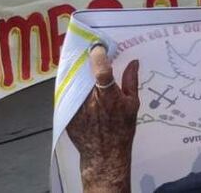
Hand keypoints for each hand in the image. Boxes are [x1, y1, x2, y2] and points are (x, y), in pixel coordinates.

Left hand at [67, 45, 139, 192]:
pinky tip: (73, 78)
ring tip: (78, 59)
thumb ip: (131, 81)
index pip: (101, 71)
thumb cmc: (122, 129)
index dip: (99, 55)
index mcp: (108, 97)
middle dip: (84, 58)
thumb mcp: (132, 105)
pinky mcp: (67, 113)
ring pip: (71, 81)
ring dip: (75, 68)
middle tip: (87, 48)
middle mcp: (90, 101)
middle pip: (82, 72)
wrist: (104, 154)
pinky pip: (66, 93)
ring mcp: (76, 108)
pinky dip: (70, 83)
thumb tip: (133, 62)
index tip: (98, 46)